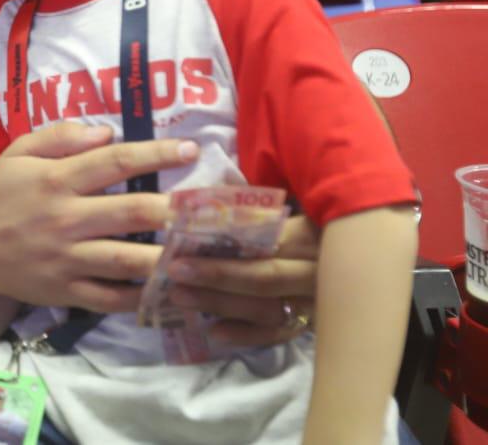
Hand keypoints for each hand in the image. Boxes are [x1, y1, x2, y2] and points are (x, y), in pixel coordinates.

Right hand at [0, 122, 196, 310]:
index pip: (114, 162)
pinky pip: (111, 298)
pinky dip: (142, 296)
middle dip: (175, 208)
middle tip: (209, 206)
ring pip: (128, 260)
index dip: (156, 155)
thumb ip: (61, 137)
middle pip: (131, 212)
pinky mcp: (66, 292)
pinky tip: (168, 287)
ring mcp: (67, 260)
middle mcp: (66, 219)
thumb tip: (108, 132)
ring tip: (200, 251)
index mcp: (56, 180)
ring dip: (169, 255)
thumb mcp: (19, 152)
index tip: (190, 151)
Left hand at [165, 214, 319, 345]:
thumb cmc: (316, 223)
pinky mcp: (314, 323)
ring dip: (222, 304)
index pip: (264, 237)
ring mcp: (318, 302)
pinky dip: (247, 334)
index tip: (182, 235)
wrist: (361, 259)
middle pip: (265, 276)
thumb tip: (196, 200)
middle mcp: (319, 270)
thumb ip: (248, 206)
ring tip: (181, 297)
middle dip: (217, 275)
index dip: (224, 235)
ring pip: (268, 308)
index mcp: (313, 233)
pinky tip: (214, 333)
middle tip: (173, 271)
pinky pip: (278, 333)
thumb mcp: (290, 206)